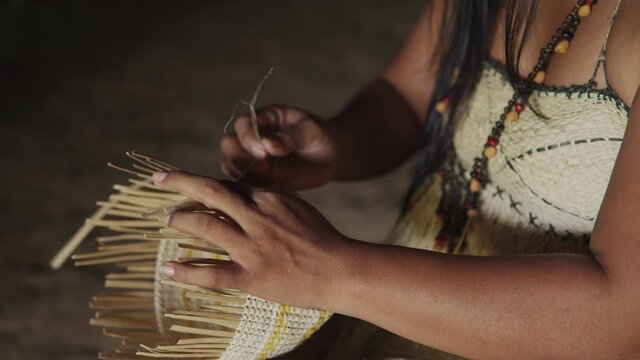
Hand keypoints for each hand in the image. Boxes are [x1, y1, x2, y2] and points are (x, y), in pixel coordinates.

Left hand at [154, 171, 354, 309]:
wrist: (341, 270)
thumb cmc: (323, 239)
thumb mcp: (298, 208)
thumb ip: (270, 202)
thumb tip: (247, 196)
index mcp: (269, 198)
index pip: (229, 185)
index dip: (206, 183)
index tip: (190, 183)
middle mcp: (256, 217)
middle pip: (210, 191)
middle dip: (180, 181)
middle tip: (159, 179)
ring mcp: (251, 247)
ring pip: (205, 225)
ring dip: (181, 219)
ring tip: (167, 220)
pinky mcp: (251, 276)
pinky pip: (211, 273)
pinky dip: (186, 270)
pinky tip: (167, 268)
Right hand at [220, 105, 335, 190]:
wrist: (331, 156)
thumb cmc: (320, 136)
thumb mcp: (310, 131)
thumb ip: (290, 138)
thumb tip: (268, 145)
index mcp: (264, 118)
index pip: (243, 124)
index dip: (248, 138)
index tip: (264, 151)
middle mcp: (252, 137)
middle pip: (228, 145)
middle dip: (239, 157)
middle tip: (263, 166)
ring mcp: (253, 158)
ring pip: (231, 166)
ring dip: (242, 173)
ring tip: (266, 177)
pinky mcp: (259, 178)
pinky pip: (244, 183)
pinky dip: (250, 187)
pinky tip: (268, 188)